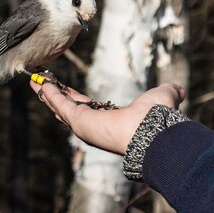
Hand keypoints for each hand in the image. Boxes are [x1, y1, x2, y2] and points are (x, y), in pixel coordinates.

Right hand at [29, 81, 185, 154]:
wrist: (152, 130)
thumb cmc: (158, 116)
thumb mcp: (163, 96)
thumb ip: (169, 92)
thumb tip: (178, 89)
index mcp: (110, 121)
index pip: (86, 108)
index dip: (74, 98)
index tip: (64, 89)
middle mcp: (94, 126)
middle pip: (68, 109)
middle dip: (55, 96)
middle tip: (43, 84)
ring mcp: (84, 125)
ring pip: (60, 108)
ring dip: (48, 94)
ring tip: (36, 82)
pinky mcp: (78, 121)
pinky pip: (60, 105)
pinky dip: (50, 94)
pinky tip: (41, 83)